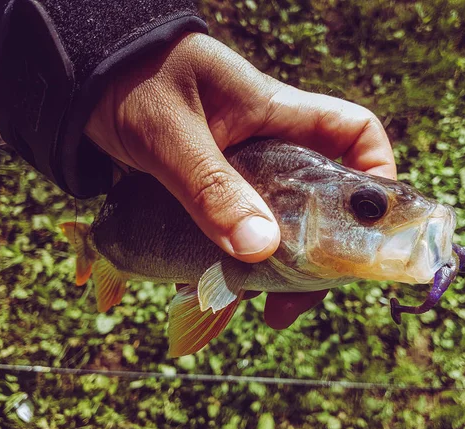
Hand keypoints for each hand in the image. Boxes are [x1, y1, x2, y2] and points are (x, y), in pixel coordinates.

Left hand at [85, 32, 395, 329]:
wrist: (88, 85)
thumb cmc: (134, 84)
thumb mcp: (172, 137)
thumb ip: (211, 188)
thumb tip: (260, 249)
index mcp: (277, 115)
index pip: (354, 133)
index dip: (376, 172)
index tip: (369, 224)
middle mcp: (271, 146)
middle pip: (324, 198)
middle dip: (322, 250)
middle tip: (299, 295)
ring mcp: (244, 172)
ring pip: (282, 223)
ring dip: (277, 267)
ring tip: (261, 307)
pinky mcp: (215, 191)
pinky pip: (240, 230)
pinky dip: (236, 261)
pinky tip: (218, 289)